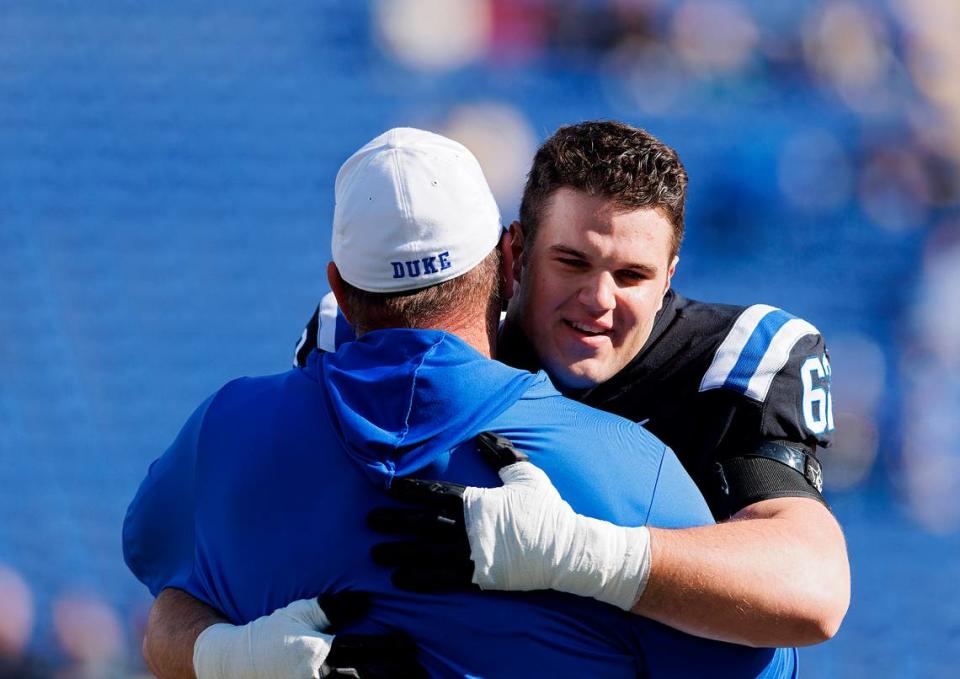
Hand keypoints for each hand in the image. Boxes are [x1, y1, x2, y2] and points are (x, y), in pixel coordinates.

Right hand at [193, 592, 424, 678]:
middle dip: (396, 673)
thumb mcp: (299, 613)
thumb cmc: (272, 634)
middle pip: (368, 677)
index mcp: (319, 651)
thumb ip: (333, 606)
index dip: (391, 648)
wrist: (236, 665)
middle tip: (421, 669)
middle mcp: (319, 677)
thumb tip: (366, 599)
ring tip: (415, 678)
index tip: (411, 644)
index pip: (364, 649)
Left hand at [370, 431, 651, 610]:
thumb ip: (500, 454)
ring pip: (424, 552)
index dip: (408, 489)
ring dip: (398, 552)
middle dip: (393, 521)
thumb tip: (481, 435)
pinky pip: (440, 579)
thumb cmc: (546, 509)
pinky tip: (399, 580)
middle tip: (369, 521)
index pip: (433, 492)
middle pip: (421, 523)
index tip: (386, 487)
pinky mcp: (476, 577)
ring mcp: (470, 554)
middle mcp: (466, 527)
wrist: (566, 550)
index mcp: (475, 500)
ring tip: (375, 554)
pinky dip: (418, 579)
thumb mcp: (525, 474)